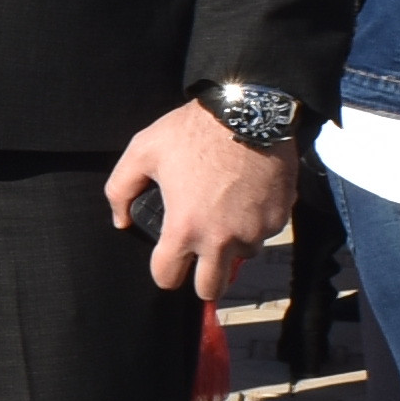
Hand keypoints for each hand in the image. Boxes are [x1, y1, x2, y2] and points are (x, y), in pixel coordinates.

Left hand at [108, 98, 297, 300]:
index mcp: (185, 228)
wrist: (249, 110)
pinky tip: (247, 195)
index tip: (169, 258)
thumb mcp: (143, 150)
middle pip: (211, 289)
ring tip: (225, 210)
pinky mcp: (279, 218)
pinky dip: (256, 221)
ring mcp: (255, 231)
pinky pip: (265, 232)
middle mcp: (222, 239)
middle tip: (200, 257)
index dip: (164, 270)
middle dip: (203, 279)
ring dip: (233, 244)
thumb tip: (121, 220)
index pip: (167, 279)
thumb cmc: (192, 131)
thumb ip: (120, 189)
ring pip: (242, 256)